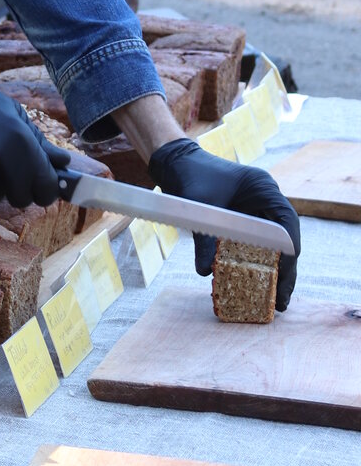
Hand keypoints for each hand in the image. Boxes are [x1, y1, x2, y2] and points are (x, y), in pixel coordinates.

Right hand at [0, 69, 68, 208]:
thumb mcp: (13, 114)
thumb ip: (39, 143)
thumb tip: (64, 163)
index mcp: (20, 139)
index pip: (46, 186)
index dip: (47, 191)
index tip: (43, 188)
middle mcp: (1, 157)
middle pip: (21, 198)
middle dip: (19, 190)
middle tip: (10, 173)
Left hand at [147, 136, 300, 310]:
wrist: (176, 164)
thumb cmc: (191, 176)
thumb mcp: (198, 207)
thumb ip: (204, 238)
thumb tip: (206, 271)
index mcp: (264, 188)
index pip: (287, 223)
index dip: (288, 251)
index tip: (285, 275)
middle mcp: (266, 201)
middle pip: (285, 240)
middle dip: (285, 271)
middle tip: (281, 301)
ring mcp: (257, 212)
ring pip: (274, 246)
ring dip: (274, 272)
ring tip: (274, 301)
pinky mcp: (244, 223)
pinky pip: (256, 247)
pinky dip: (256, 266)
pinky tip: (254, 287)